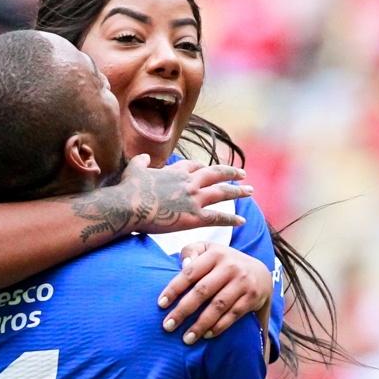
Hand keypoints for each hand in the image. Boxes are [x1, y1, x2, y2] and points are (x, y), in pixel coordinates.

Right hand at [92, 155, 251, 236]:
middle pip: (216, 174)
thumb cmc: (128, 190)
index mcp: (176, 171)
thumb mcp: (134, 169)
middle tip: (243, 174)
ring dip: (238, 192)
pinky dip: (231, 219)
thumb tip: (144, 157)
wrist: (128, 206)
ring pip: (222, 193)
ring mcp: (194, 198)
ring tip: (250, 191)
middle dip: (231, 173)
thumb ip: (141, 162)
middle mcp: (189, 182)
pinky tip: (242, 221)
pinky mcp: (194, 216)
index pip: (196, 166)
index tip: (213, 168)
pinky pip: (218, 217)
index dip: (205, 167)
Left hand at [158, 243, 272, 343]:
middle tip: (168, 326)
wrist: (260, 272)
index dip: (174, 289)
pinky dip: (219, 326)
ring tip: (187, 339)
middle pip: (202, 291)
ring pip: (218, 306)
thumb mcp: (209, 250)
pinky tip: (206, 335)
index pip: (190, 272)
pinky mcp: (252, 297)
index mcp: (215, 254)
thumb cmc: (224, 263)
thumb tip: (183, 264)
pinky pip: (233, 314)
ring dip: (200, 324)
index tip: (161, 304)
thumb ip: (192, 252)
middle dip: (183, 310)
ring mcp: (242, 282)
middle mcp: (230, 267)